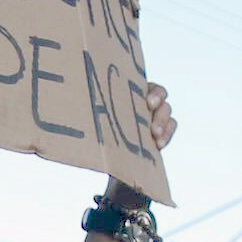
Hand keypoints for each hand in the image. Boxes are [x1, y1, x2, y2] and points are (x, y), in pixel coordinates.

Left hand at [104, 84, 178, 205]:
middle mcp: (146, 100)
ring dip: (162, 122)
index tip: (148, 102)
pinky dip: (167, 135)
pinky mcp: (162, 129)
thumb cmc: (101, 131)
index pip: (147, 84)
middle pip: (161, 96)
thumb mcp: (97, 119)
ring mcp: (156, 114)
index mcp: (132, 91)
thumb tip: (70, 105)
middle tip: (152, 118)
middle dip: (158, 107)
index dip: (153, 92)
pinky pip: (171, 127)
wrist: (112, 157)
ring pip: (167, 112)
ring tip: (154, 134)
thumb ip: (95, 110)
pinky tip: (158, 145)